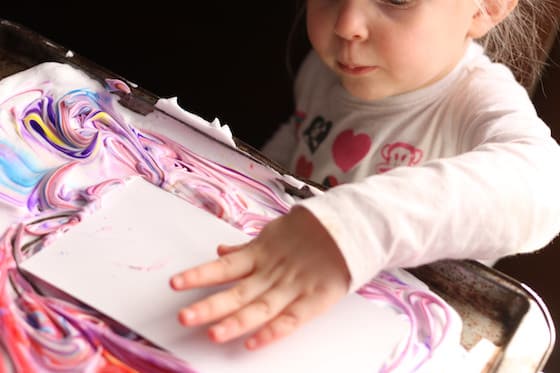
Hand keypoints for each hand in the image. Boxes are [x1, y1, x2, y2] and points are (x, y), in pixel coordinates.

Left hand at [169, 206, 350, 349]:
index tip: (176, 283)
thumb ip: (248, 248)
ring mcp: (294, 286)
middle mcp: (273, 272)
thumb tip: (221, 251)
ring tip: (210, 333)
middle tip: (184, 317)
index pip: (225, 266)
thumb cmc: (311, 231)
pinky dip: (274, 331)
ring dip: (235, 321)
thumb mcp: (275, 233)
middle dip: (210, 305)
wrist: (352, 226)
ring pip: (260, 307)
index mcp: (262, 253)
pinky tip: (253, 343)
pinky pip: (292, 319)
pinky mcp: (316, 298)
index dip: (201, 274)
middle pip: (237, 292)